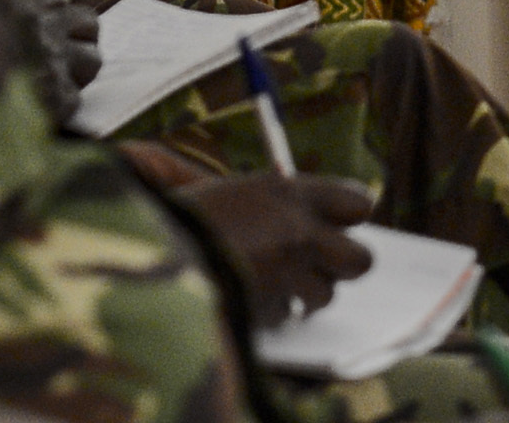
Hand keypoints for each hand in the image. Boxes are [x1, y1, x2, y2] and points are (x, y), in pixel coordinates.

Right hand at [7, 0, 104, 125]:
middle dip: (79, 37)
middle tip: (62, 51)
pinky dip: (59, 106)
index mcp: (18, 7)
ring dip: (78, 71)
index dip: (54, 12)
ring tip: (57, 81)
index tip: (45, 24)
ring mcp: (54, 64)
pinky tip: (41, 110)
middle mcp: (42, 29)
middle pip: (88, 22)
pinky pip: (74, 99)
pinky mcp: (59, 100)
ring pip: (93, 59)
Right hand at [176, 173, 376, 326]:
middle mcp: (299, 230)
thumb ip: (277, 205)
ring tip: (266, 284)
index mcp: (290, 191)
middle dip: (341, 268)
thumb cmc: (183, 217)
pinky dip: (269, 314)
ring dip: (301, 297)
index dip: (349, 218)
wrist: (147, 251)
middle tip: (316, 266)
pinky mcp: (271, 311)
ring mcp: (288, 274)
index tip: (335, 225)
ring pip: (325, 296)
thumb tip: (312, 221)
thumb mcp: (232, 191)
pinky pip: (285, 317)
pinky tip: (241, 298)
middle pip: (361, 259)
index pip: (358, 202)